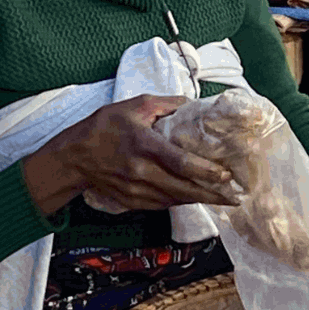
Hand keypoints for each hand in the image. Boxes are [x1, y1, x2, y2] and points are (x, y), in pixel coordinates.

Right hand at [24, 95, 236, 215]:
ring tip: (223, 199)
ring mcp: (135, 190)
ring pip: (174, 200)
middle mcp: (141, 172)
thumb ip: (165, 104)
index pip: (180, 163)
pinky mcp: (131, 201)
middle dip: (211, 194)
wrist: (73, 156)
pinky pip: (162, 205)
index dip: (205, 171)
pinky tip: (195, 198)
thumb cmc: (104, 127)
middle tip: (235, 196)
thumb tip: (192, 104)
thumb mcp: (134, 106)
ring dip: (199, 201)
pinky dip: (180, 202)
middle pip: (182, 188)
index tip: (225, 175)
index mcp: (144, 145)